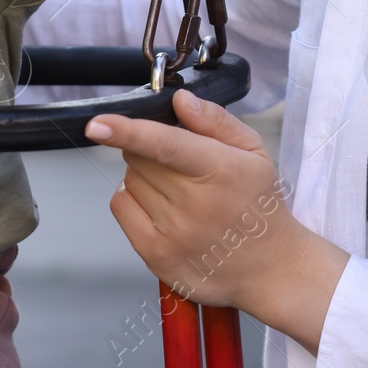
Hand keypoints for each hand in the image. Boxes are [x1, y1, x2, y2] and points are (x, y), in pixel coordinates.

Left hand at [84, 90, 350, 352]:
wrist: (271, 268)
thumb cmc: (258, 204)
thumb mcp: (253, 152)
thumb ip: (215, 121)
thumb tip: (180, 100)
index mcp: (221, 171)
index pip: (164, 145)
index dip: (126, 131)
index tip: (96, 124)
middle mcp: (195, 205)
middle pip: (138, 157)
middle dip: (150, 150)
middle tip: (179, 163)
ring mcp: (173, 235)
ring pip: (129, 180)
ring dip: (144, 175)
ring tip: (178, 190)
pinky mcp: (156, 257)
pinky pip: (122, 206)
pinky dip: (132, 197)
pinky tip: (161, 206)